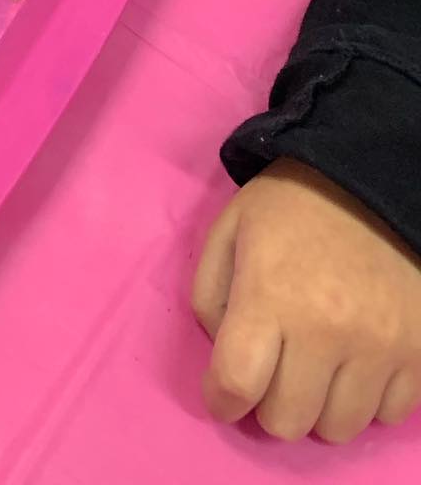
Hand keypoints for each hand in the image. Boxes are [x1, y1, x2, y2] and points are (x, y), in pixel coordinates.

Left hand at [193, 159, 420, 441]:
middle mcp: (327, 330)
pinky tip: (355, 363)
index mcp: (270, 294)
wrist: (371, 182)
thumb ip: (210, 297)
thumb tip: (222, 358)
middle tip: (272, 372)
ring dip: (318, 407)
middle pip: (287, 421)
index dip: (221, 400)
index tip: (223, 394)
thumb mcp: (228, 231)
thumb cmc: (290, 207)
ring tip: (315, 367)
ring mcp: (380, 347)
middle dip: (268, 403)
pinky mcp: (419, 354)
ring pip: (337, 428)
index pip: (237, 383)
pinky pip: (387, 416)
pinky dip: (367, 400)